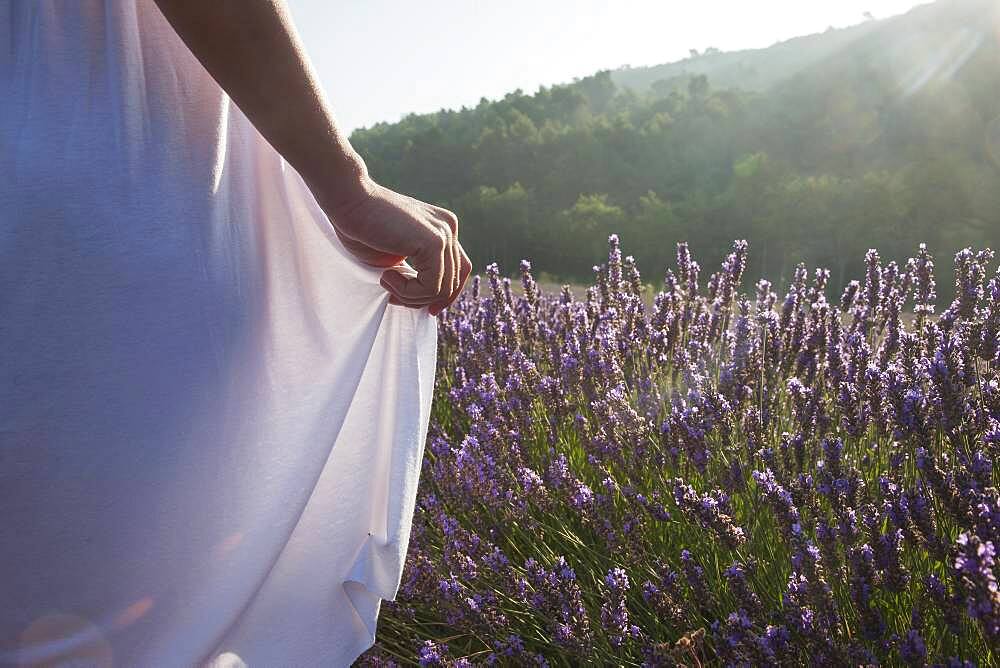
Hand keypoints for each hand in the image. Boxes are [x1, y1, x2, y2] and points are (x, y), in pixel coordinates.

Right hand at [319, 177, 471, 315]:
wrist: (348, 202)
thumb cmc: (362, 230)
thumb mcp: (396, 258)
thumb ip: (416, 272)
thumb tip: (429, 302)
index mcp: (442, 230)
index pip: (458, 271)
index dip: (445, 295)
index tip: (428, 309)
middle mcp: (448, 229)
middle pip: (452, 283)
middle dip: (421, 298)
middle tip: (392, 295)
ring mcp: (444, 234)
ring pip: (442, 289)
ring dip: (410, 296)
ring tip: (386, 282)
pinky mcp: (435, 241)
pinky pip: (431, 286)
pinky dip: (407, 291)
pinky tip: (386, 276)